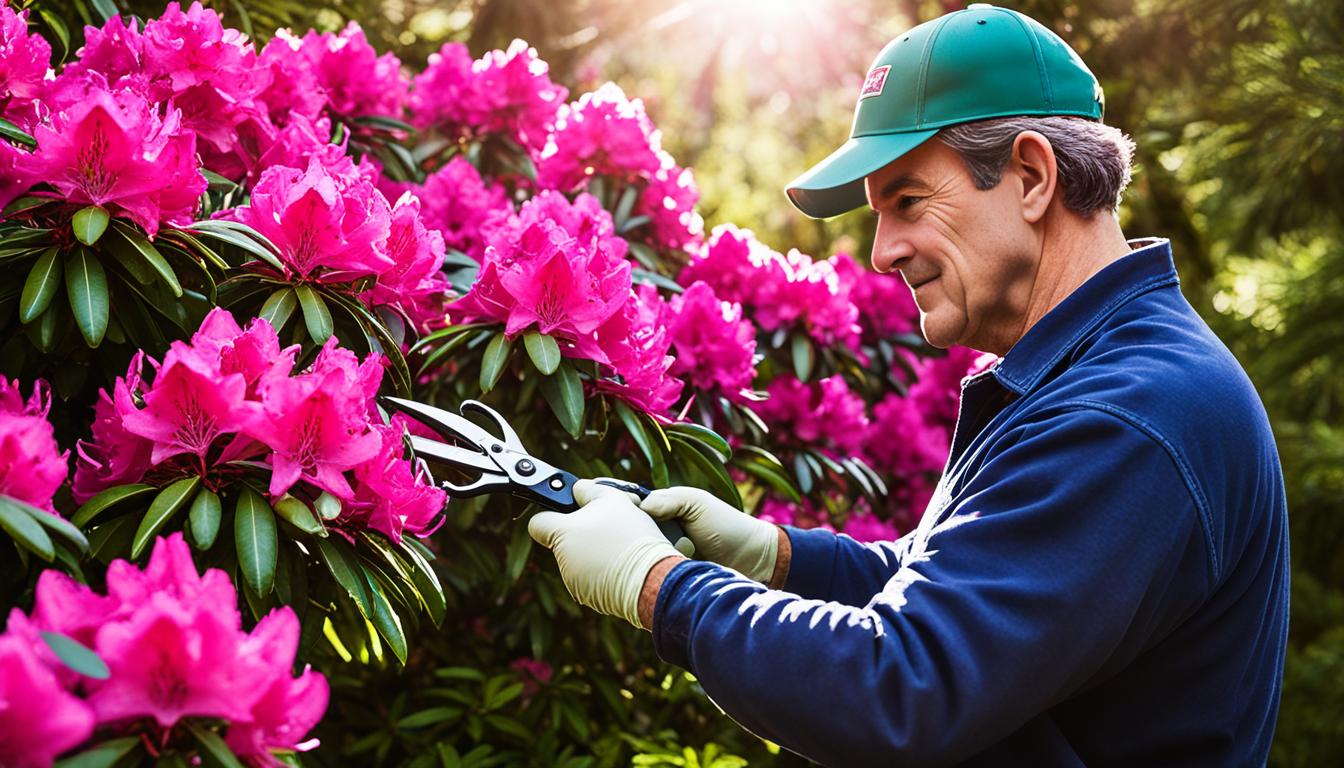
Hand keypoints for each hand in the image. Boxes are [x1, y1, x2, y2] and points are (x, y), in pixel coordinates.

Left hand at [528, 479, 684, 628]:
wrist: (653, 578)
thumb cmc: (631, 535)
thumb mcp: (613, 498)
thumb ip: (588, 490)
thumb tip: (577, 490)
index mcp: (562, 534)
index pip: (537, 524)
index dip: (549, 514)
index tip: (565, 513)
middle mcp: (563, 560)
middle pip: (564, 541)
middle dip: (583, 533)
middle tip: (609, 528)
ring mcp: (575, 581)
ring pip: (580, 560)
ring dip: (595, 553)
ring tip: (621, 547)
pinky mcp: (591, 598)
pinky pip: (593, 579)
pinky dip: (605, 572)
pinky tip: (624, 566)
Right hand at [638, 486, 778, 583]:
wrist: (752, 560)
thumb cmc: (726, 526)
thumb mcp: (698, 503)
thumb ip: (669, 499)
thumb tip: (640, 507)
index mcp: (663, 511)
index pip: (632, 512)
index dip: (628, 516)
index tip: (628, 521)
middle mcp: (659, 534)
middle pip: (633, 537)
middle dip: (642, 540)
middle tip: (660, 542)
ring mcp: (664, 558)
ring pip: (642, 559)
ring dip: (654, 558)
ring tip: (672, 557)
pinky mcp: (670, 579)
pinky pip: (655, 577)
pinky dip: (660, 574)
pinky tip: (668, 573)